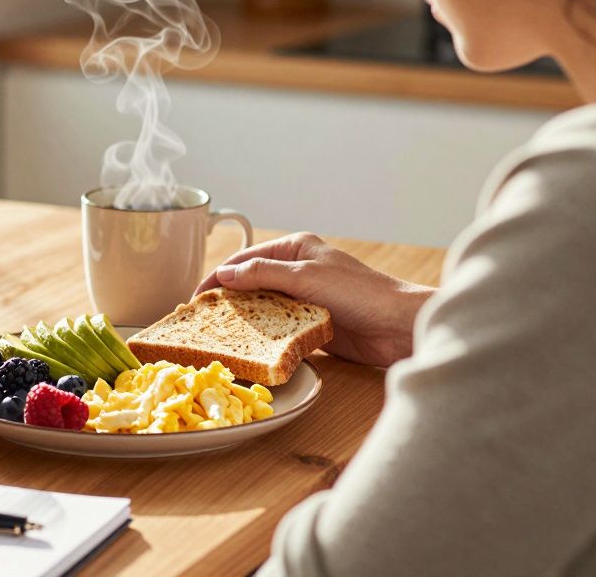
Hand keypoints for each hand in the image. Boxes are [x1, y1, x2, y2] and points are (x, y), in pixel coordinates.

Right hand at [194, 232, 432, 367]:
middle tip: (201, 320)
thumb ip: (264, 273)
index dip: (219, 277)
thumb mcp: (306, 277)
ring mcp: (305, 299)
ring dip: (245, 319)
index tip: (196, 298)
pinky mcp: (312, 325)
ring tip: (217, 335)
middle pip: (252, 284)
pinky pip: (280, 329)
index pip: (246, 260)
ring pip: (264, 308)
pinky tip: (248, 346)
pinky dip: (264, 336)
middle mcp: (298, 271)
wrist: (399, 327)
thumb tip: (226, 274)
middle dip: (228, 300)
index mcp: (296, 249)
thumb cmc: (360, 293)